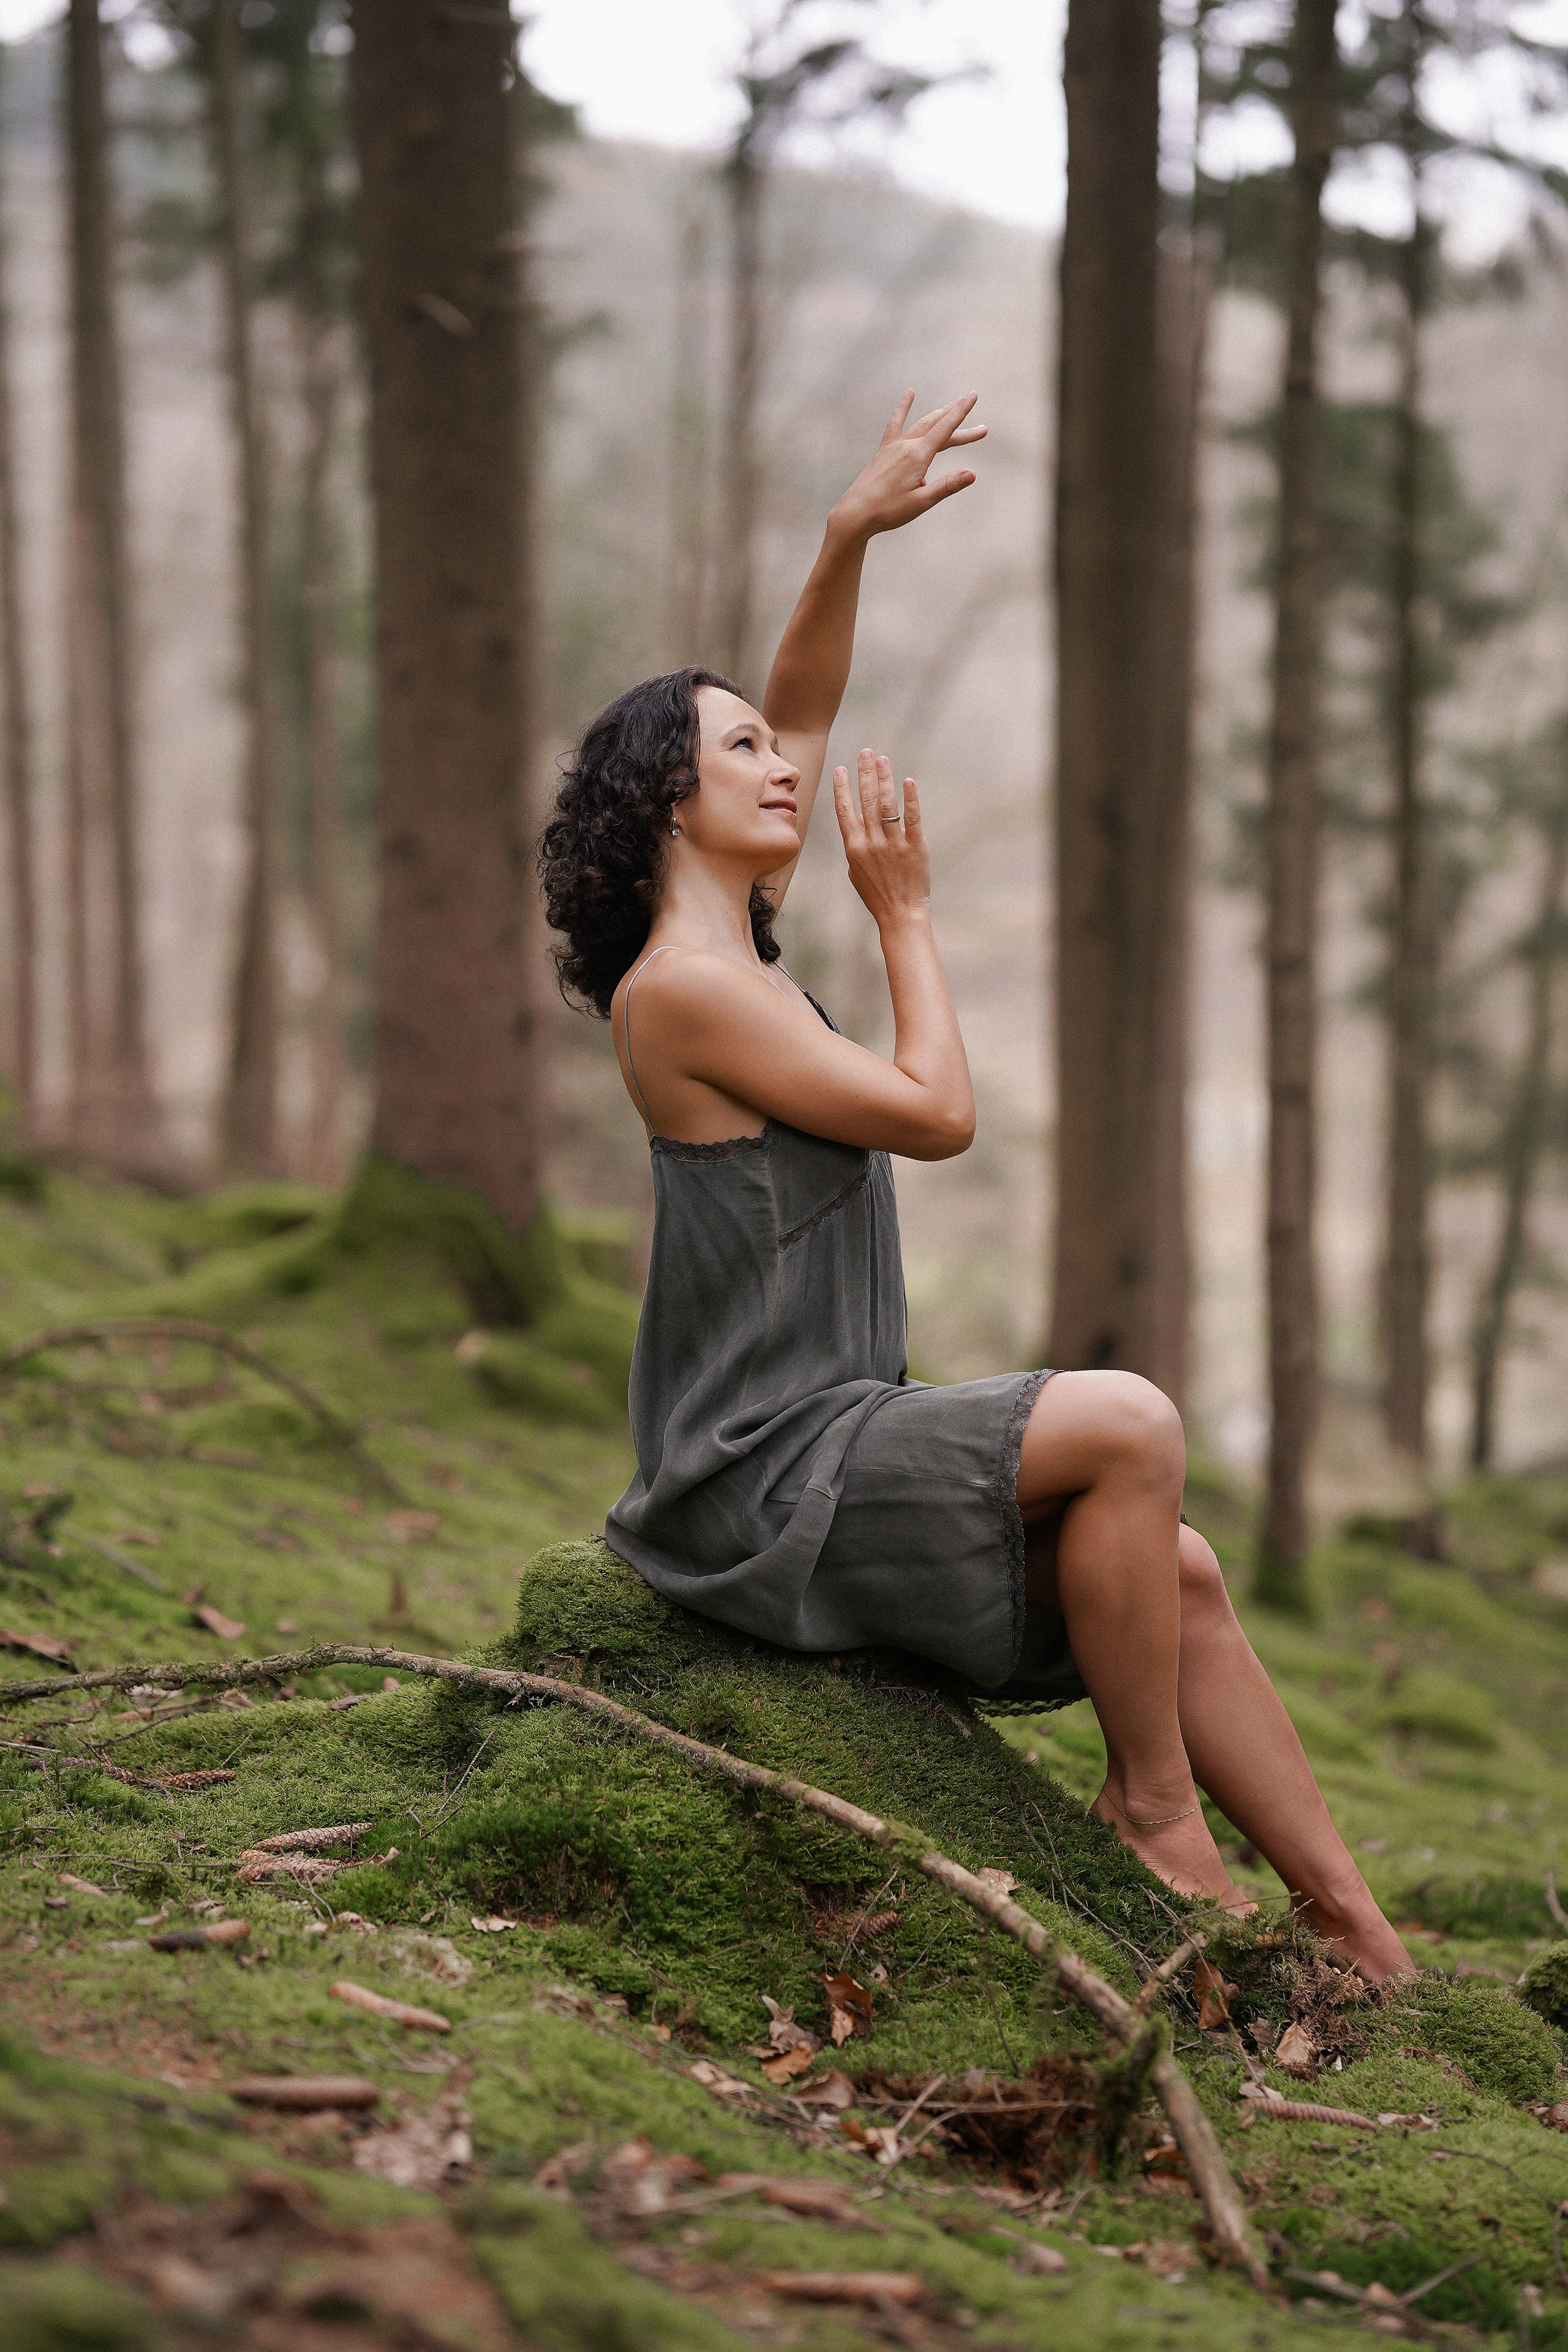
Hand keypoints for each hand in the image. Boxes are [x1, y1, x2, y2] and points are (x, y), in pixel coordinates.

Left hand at [828, 391, 984, 543]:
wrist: (855, 513)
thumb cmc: (887, 511)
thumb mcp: (921, 502)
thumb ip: (947, 486)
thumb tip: (972, 474)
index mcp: (917, 456)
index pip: (945, 429)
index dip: (961, 412)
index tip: (973, 396)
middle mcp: (906, 446)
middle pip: (937, 426)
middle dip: (956, 415)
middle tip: (973, 405)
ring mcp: (894, 446)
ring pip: (921, 424)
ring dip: (938, 414)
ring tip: (952, 405)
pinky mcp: (884, 450)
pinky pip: (896, 423)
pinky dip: (903, 408)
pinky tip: (909, 393)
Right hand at [833, 748, 930, 930]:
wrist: (899, 914)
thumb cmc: (876, 893)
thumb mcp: (856, 869)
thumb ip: (855, 843)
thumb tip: (855, 819)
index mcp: (854, 848)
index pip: (845, 811)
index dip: (842, 788)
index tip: (841, 769)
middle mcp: (872, 843)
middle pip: (866, 801)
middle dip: (865, 774)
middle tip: (866, 752)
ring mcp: (894, 845)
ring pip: (887, 805)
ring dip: (884, 779)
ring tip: (882, 760)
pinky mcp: (915, 848)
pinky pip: (912, 819)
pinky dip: (911, 799)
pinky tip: (908, 782)